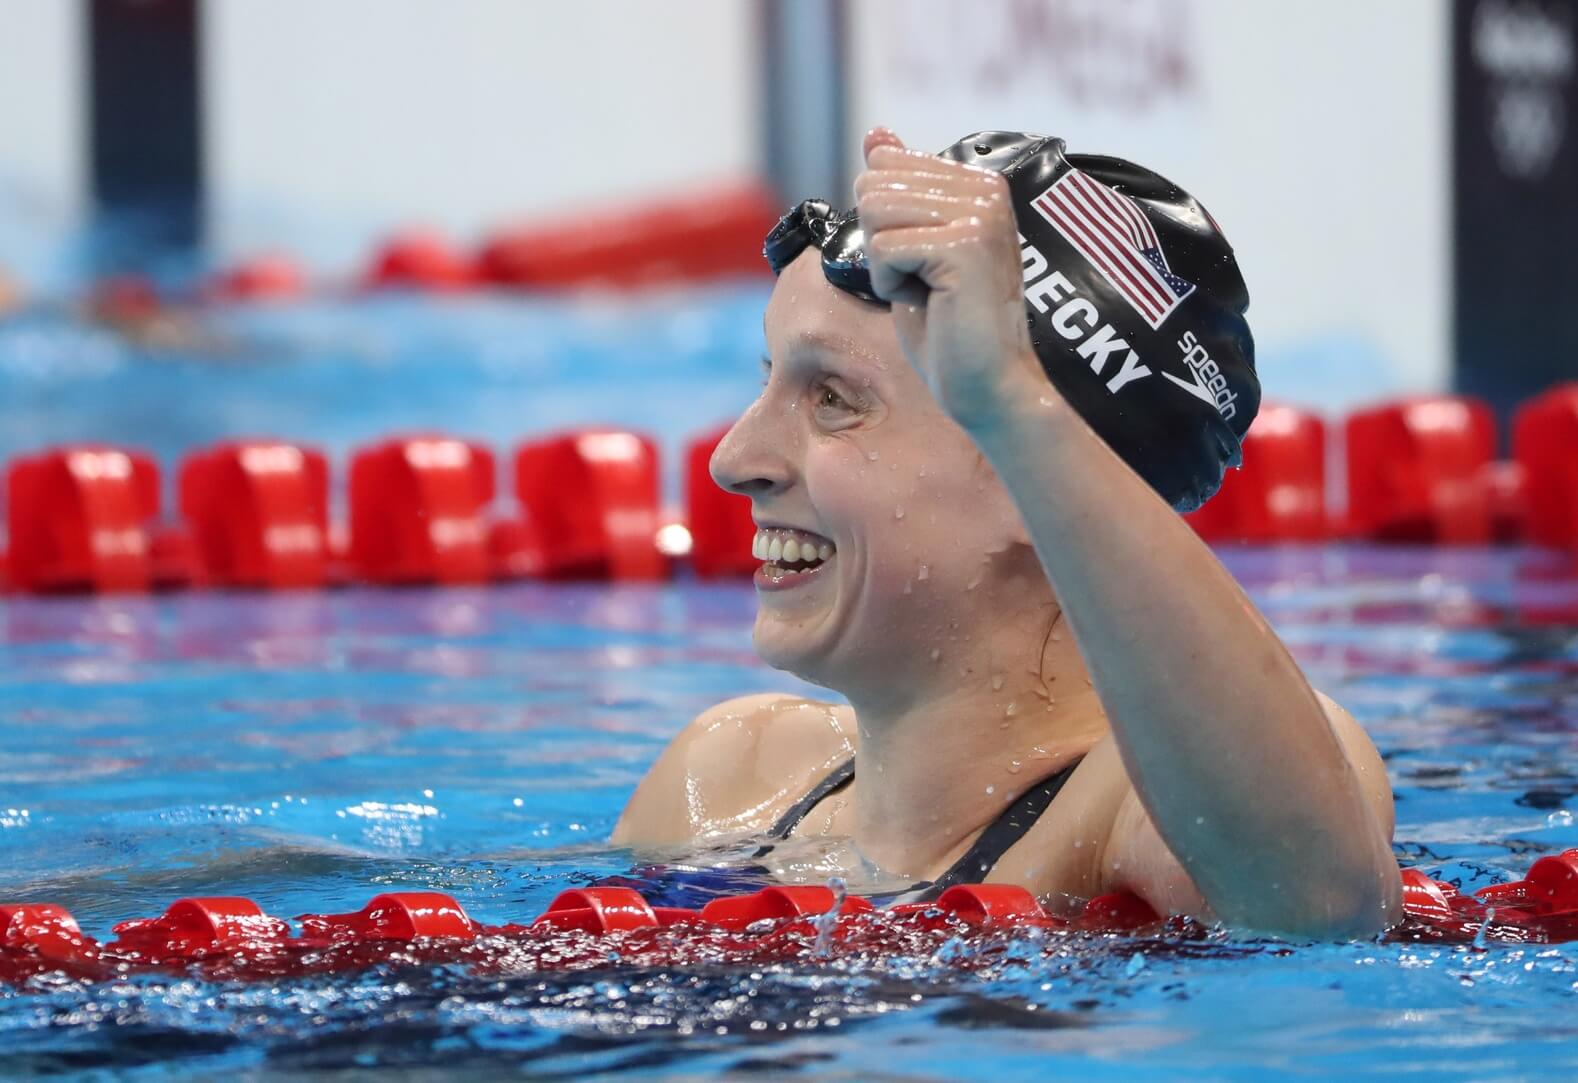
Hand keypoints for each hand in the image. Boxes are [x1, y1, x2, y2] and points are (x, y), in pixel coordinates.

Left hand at [854, 128, 1044, 431]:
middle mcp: (986, 188)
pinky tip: (932, 303)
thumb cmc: (948, 328)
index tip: (922, 262)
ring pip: (875, 212)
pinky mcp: (965, 244)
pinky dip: (892, 285)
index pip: (882, 166)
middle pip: (873, 185)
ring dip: (886, 265)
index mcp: (978, 182)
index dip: (883, 225)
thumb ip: (898, 188)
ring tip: (930, 291)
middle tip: (925, 281)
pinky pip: (884, 249)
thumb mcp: (911, 246)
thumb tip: (876, 134)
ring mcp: (980, 214)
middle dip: (880, 243)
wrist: (986, 386)